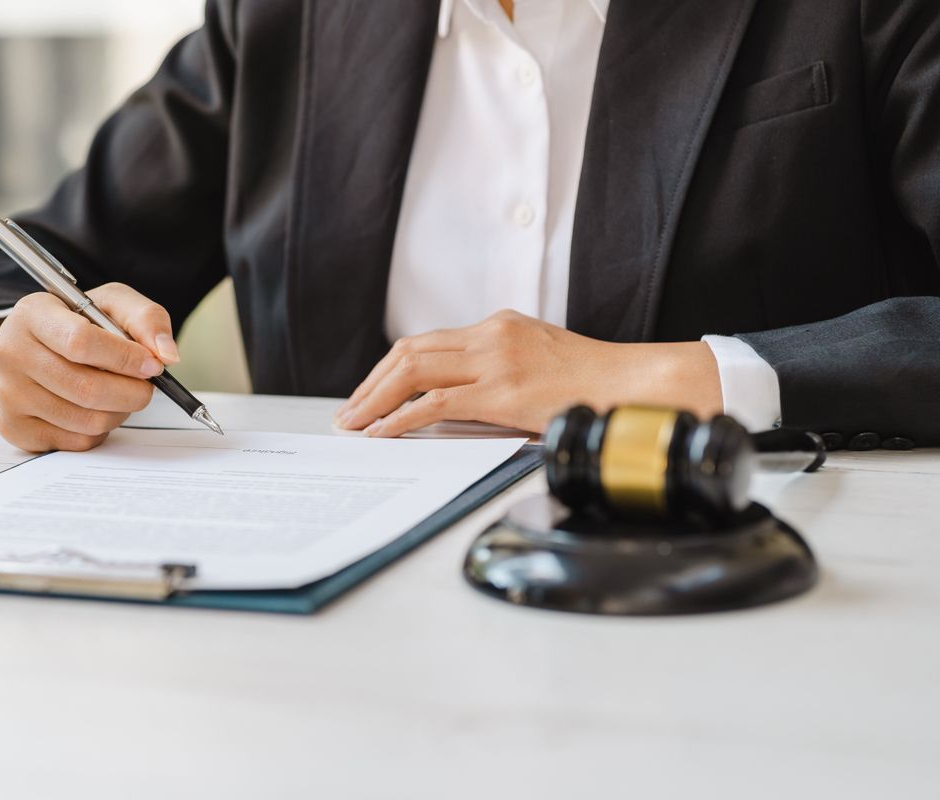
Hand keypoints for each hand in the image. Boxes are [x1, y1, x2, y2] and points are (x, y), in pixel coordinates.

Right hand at [0, 283, 179, 451]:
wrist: (38, 347)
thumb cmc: (79, 323)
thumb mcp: (113, 304)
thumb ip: (146, 319)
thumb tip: (166, 355)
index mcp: (32, 314)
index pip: (80, 343)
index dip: (126, 359)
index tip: (152, 365)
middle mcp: (11, 353)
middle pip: (86, 389)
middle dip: (132, 393)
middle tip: (146, 387)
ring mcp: (8, 394)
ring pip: (86, 420)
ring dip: (119, 412)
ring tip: (120, 394)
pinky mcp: (14, 427)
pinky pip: (76, 441)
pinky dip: (99, 430)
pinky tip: (95, 409)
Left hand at [334, 310, 723, 437]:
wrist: (636, 383)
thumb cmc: (593, 382)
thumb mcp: (538, 360)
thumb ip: (497, 370)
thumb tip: (457, 399)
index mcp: (497, 326)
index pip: (426, 342)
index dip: (388, 369)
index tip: (368, 394)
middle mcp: (490, 335)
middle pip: (409, 352)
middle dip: (370, 384)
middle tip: (348, 413)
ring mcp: (495, 360)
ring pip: (413, 371)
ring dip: (375, 400)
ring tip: (355, 425)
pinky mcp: (502, 391)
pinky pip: (436, 403)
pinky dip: (400, 418)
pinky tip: (383, 433)